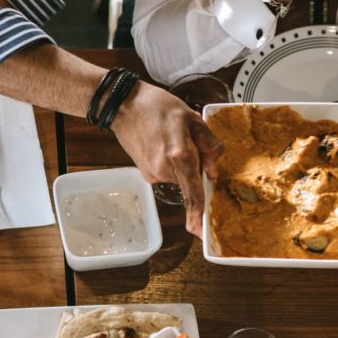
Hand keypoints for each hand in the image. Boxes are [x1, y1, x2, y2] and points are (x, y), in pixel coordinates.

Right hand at [110, 81, 222, 236]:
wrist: (124, 106)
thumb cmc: (157, 107)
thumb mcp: (192, 118)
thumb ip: (209, 146)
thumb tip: (213, 171)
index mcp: (179, 156)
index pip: (193, 192)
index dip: (198, 214)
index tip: (200, 231)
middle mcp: (164, 170)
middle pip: (191, 181)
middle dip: (196, 167)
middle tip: (188, 140)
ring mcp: (153, 174)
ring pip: (180, 177)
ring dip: (182, 163)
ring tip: (171, 138)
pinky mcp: (146, 174)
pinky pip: (168, 173)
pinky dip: (171, 163)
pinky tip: (162, 144)